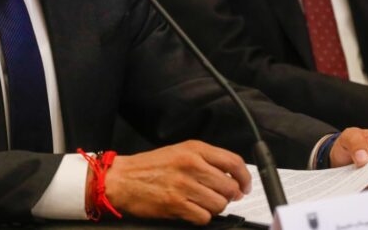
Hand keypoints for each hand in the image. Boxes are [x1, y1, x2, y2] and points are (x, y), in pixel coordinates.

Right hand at [104, 140, 249, 224]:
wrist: (121, 179)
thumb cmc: (149, 167)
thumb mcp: (180, 152)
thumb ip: (206, 161)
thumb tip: (231, 178)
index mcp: (194, 149)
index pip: (233, 162)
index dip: (244, 177)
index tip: (245, 185)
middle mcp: (192, 165)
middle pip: (229, 187)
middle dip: (228, 196)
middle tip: (221, 198)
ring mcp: (184, 185)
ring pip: (219, 204)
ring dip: (214, 208)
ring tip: (202, 204)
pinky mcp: (176, 204)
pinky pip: (204, 217)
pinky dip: (201, 217)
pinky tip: (192, 211)